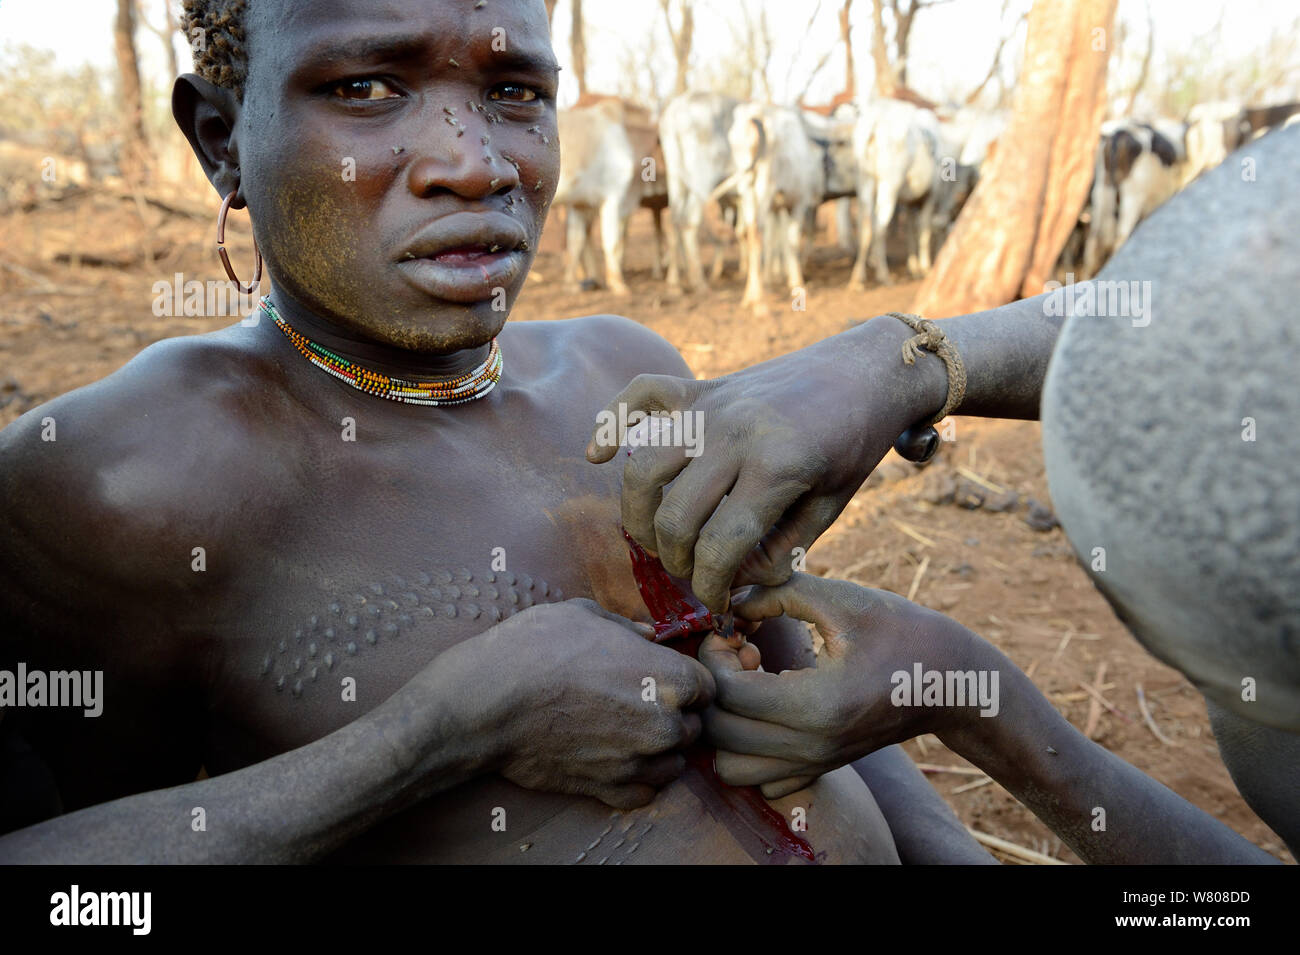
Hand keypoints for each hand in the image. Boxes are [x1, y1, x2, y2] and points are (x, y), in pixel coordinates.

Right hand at [465, 599, 716, 808]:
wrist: (490, 701)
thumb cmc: (535, 647)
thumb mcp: (584, 615)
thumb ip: (627, 626)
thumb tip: (647, 635)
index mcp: (668, 677)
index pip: (706, 688)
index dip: (684, 681)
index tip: (661, 679)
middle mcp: (664, 724)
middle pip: (692, 727)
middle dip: (672, 716)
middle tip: (636, 703)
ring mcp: (638, 761)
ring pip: (673, 763)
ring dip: (658, 751)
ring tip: (625, 732)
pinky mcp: (609, 789)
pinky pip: (645, 793)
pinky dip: (635, 780)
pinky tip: (614, 759)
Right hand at [585, 317, 946, 610]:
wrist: (865, 370)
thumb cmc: (853, 445)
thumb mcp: (831, 506)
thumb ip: (780, 549)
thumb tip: (733, 584)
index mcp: (777, 468)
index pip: (720, 547)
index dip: (712, 589)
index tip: (717, 606)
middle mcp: (734, 435)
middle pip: (674, 516)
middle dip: (677, 562)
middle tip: (693, 576)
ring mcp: (711, 406)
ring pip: (643, 468)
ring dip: (638, 515)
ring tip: (656, 539)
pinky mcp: (700, 386)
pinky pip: (639, 396)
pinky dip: (609, 422)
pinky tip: (596, 455)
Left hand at [697, 574, 990, 797]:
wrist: (951, 682)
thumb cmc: (900, 631)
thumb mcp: (841, 597)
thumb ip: (778, 591)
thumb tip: (729, 602)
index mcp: (817, 703)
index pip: (729, 693)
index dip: (715, 655)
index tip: (732, 629)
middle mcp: (812, 745)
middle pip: (719, 734)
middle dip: (713, 688)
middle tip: (738, 653)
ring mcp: (816, 763)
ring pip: (732, 768)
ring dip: (725, 724)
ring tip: (751, 685)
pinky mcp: (820, 768)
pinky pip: (760, 779)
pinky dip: (748, 749)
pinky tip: (769, 707)